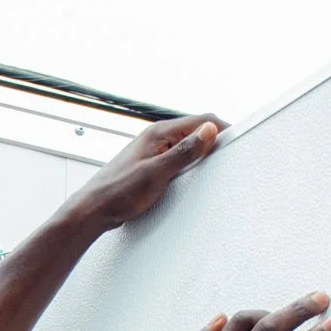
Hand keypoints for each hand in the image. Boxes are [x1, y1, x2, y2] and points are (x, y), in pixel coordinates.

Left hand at [68, 114, 225, 231]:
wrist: (93, 210)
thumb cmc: (117, 192)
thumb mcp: (157, 173)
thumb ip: (184, 152)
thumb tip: (209, 131)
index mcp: (159, 133)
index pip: (201, 120)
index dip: (222, 129)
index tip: (238, 140)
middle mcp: (156, 137)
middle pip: (196, 130)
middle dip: (215, 139)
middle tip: (231, 153)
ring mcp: (153, 150)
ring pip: (187, 144)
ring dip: (202, 150)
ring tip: (216, 161)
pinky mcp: (151, 165)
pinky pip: (178, 157)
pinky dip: (190, 162)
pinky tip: (193, 173)